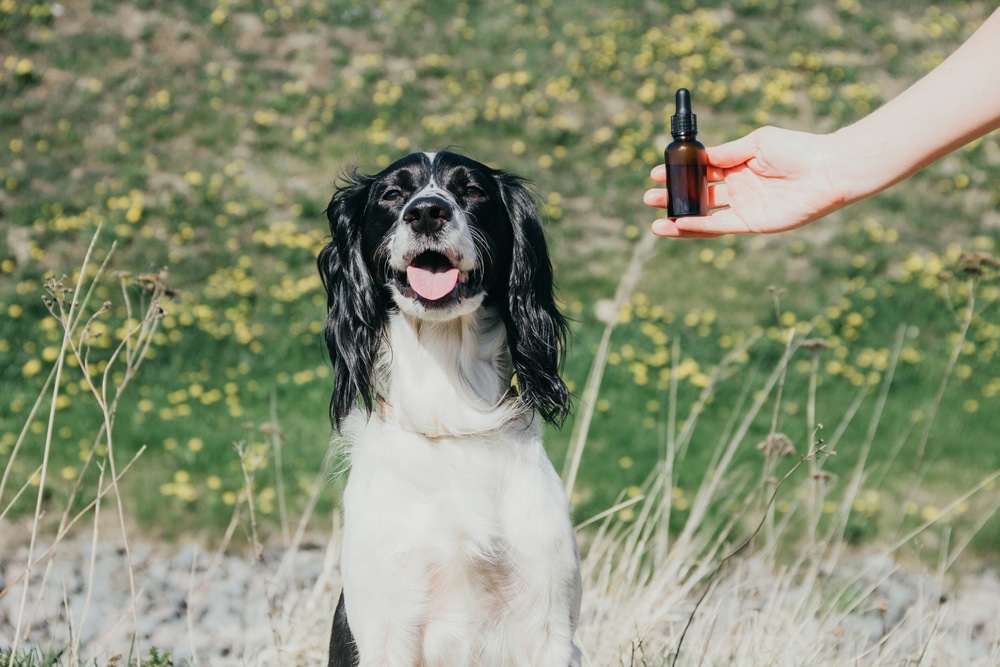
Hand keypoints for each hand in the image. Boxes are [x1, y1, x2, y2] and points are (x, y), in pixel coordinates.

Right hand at [644, 127, 850, 237]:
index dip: (678, 173)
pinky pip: (719, 227)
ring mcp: (744, 206)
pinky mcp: (752, 223)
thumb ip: (726, 153)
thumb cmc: (796, 150)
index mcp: (738, 164)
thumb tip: (699, 158)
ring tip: (655, 222)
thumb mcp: (755, 143)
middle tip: (649, 198)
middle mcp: (738, 187)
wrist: (826, 170)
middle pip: (698, 194)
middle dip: (673, 197)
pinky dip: (698, 228)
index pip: (701, 171)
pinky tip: (678, 225)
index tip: (656, 173)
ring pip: (704, 215)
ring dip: (679, 218)